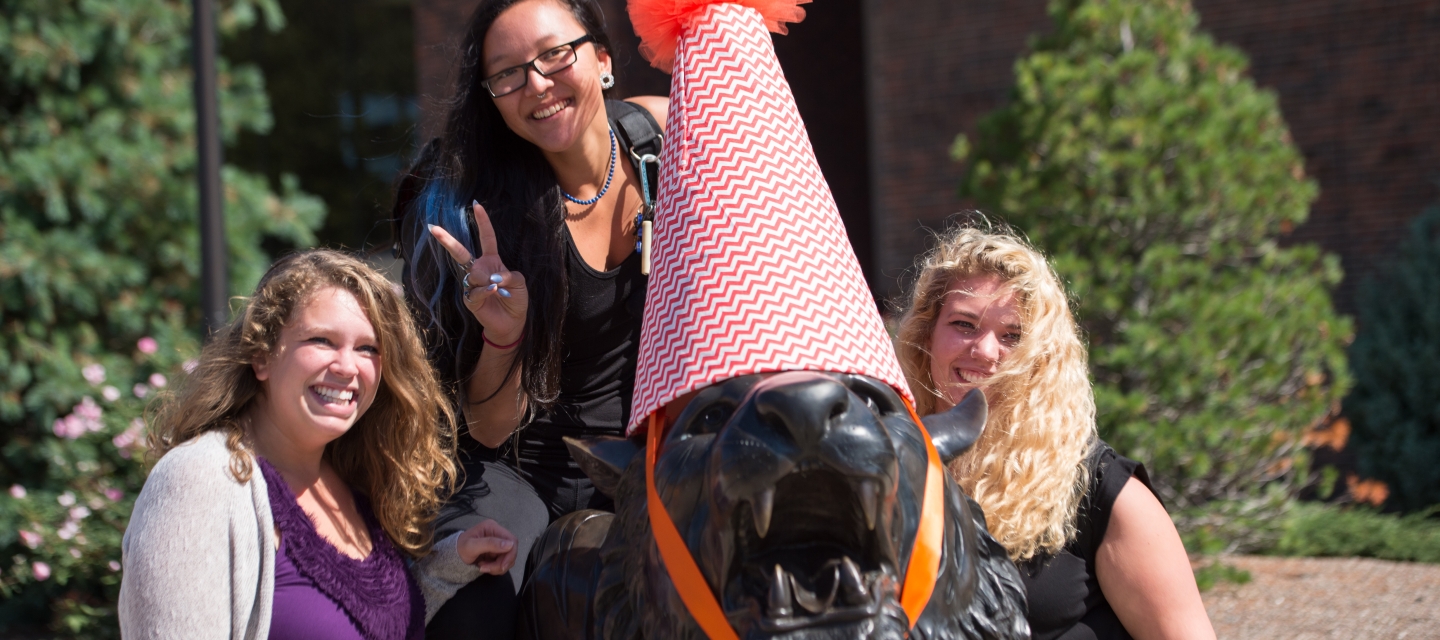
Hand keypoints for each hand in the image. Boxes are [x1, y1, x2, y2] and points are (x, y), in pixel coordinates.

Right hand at [428, 201, 528, 344]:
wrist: (513, 321)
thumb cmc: (516, 298)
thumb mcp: (519, 282)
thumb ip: (508, 275)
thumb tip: (492, 278)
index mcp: (492, 261)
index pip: (486, 238)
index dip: (482, 222)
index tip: (476, 205)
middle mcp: (479, 269)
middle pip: (460, 251)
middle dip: (446, 240)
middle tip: (432, 228)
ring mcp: (472, 284)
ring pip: (473, 274)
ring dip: (488, 280)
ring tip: (499, 289)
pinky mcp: (470, 299)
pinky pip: (475, 291)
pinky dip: (486, 291)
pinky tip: (494, 291)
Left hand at [456, 518, 517, 575]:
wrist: (452, 557)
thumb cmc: (460, 549)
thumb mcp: (472, 546)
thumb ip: (490, 544)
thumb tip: (510, 544)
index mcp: (492, 527)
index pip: (512, 540)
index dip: (510, 554)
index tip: (502, 566)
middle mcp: (498, 534)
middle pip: (511, 550)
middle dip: (502, 563)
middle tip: (487, 569)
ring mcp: (498, 544)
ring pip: (508, 558)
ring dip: (498, 567)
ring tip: (483, 567)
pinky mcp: (497, 553)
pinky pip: (503, 563)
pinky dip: (496, 568)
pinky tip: (485, 567)